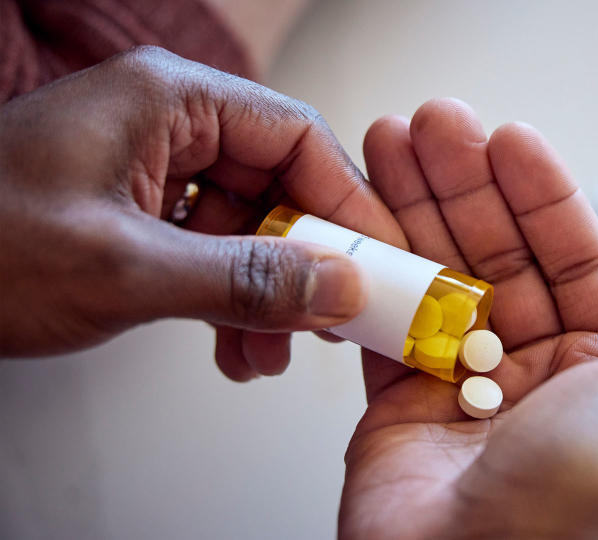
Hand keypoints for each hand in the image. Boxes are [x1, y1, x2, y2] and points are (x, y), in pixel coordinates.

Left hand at [0, 46, 403, 381]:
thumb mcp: (125, 270)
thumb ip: (244, 280)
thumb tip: (337, 286)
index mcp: (168, 101)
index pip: (297, 137)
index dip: (348, 202)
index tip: (378, 260)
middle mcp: (165, 124)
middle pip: (278, 183)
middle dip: (304, 261)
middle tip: (330, 315)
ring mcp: (149, 166)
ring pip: (247, 223)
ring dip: (266, 291)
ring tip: (268, 349)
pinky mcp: (135, 208)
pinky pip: (210, 245)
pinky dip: (228, 297)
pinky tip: (231, 342)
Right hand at [340, 99, 597, 538]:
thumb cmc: (586, 506)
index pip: (579, 258)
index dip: (542, 194)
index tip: (507, 141)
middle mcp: (544, 381)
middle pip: (502, 258)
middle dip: (467, 187)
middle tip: (435, 129)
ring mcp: (470, 391)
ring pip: (442, 281)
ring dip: (415, 212)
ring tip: (392, 147)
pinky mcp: (405, 407)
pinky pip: (388, 324)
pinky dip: (373, 272)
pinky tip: (363, 219)